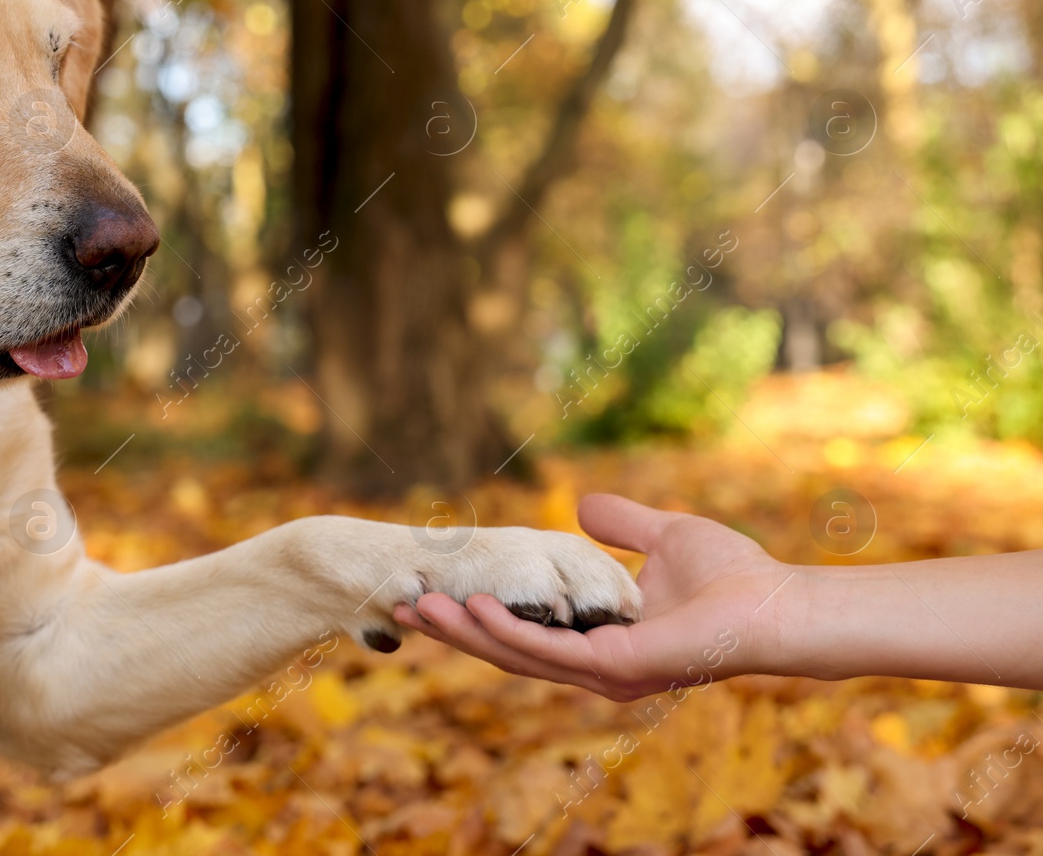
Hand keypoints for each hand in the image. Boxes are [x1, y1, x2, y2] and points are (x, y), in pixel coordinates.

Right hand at [394, 493, 797, 699]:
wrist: (777, 603)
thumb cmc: (733, 576)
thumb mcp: (662, 536)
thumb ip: (621, 525)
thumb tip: (581, 505)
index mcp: (598, 641)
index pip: (523, 632)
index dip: (475, 615)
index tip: (433, 590)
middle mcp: (593, 665)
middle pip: (505, 650)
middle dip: (452, 630)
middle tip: (400, 605)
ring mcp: (602, 671)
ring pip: (516, 655)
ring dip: (464, 632)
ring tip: (418, 608)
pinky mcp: (617, 666)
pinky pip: (550, 651)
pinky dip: (509, 632)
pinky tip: (475, 609)